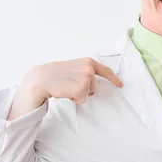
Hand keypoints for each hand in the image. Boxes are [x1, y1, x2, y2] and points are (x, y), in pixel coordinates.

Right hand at [8, 58, 122, 120]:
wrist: (41, 79)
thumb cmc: (55, 75)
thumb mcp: (73, 68)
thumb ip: (84, 71)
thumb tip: (94, 85)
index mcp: (87, 61)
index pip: (104, 70)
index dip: (113, 78)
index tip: (120, 84)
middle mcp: (89, 68)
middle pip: (94, 86)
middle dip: (84, 89)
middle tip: (69, 84)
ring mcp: (86, 78)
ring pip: (88, 93)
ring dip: (78, 93)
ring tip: (66, 87)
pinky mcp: (81, 88)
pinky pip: (82, 99)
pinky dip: (74, 98)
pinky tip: (65, 92)